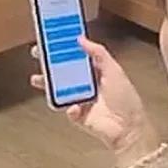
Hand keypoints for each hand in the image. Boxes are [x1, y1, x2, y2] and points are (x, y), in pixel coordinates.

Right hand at [30, 36, 159, 160]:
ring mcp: (80, 100)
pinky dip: (70, 108)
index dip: (64, 48)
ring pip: (59, 90)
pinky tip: (74, 107)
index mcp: (95, 71)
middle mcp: (86, 84)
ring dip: (47, 84)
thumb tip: (82, 39)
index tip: (51, 40)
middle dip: (49, 63)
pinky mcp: (78, 116)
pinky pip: (67, 110)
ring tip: (38, 78)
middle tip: (38, 54)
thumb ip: (99, 53)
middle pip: (63, 71)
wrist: (129, 128)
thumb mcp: (114, 70)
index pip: (75, 56)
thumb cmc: (126, 99)